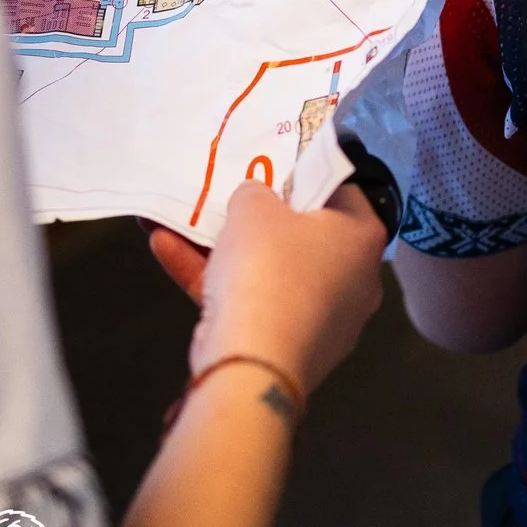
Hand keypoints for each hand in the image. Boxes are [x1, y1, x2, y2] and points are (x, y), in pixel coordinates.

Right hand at [175, 182, 386, 396]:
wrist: (250, 363)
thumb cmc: (268, 267)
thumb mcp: (254, 207)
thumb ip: (255, 194)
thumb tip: (257, 203)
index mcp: (362, 238)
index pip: (342, 190)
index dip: (306, 173)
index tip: (272, 164)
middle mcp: (354, 280)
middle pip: (300, 235)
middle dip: (253, 218)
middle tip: (224, 195)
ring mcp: (321, 320)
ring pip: (267, 272)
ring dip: (218, 248)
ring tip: (174, 219)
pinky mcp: (287, 348)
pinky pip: (251, 303)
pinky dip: (213, 280)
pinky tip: (164, 249)